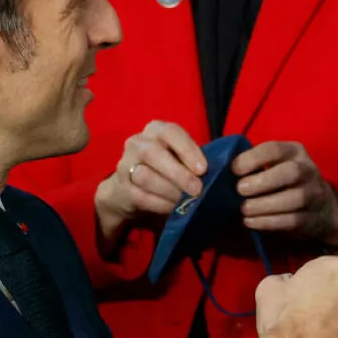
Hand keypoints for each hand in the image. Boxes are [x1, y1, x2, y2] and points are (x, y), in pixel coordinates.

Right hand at [93, 121, 206, 255]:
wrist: (130, 187)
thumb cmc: (165, 167)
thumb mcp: (179, 157)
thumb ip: (194, 160)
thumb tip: (217, 173)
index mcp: (156, 130)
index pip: (170, 132)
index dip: (188, 150)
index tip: (203, 169)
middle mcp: (137, 143)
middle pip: (154, 154)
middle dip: (178, 174)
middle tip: (197, 189)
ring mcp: (125, 164)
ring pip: (145, 176)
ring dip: (169, 190)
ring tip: (185, 200)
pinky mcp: (120, 187)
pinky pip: (140, 196)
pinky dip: (159, 203)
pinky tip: (172, 208)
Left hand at [233, 142, 337, 247]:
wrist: (321, 209)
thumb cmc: (284, 183)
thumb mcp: (274, 165)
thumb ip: (252, 165)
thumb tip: (218, 170)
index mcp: (294, 152)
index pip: (275, 149)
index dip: (253, 158)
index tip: (234, 170)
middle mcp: (308, 170)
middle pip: (291, 172)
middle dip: (263, 182)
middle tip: (240, 190)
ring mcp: (313, 195)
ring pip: (294, 198)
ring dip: (264, 205)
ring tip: (243, 210)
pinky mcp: (311, 219)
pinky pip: (291, 220)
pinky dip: (268, 222)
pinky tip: (251, 222)